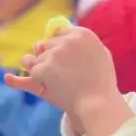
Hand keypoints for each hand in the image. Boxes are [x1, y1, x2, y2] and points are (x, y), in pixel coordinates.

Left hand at [5, 26, 119, 117]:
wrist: (98, 104)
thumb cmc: (102, 82)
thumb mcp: (100, 54)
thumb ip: (81, 42)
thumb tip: (55, 31)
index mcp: (83, 34)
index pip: (59, 32)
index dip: (58, 46)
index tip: (65, 60)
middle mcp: (68, 40)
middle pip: (46, 44)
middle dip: (50, 57)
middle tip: (63, 74)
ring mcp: (56, 54)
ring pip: (38, 57)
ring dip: (43, 68)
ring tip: (59, 81)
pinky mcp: (45, 67)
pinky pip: (33, 70)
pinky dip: (39, 79)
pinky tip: (52, 86)